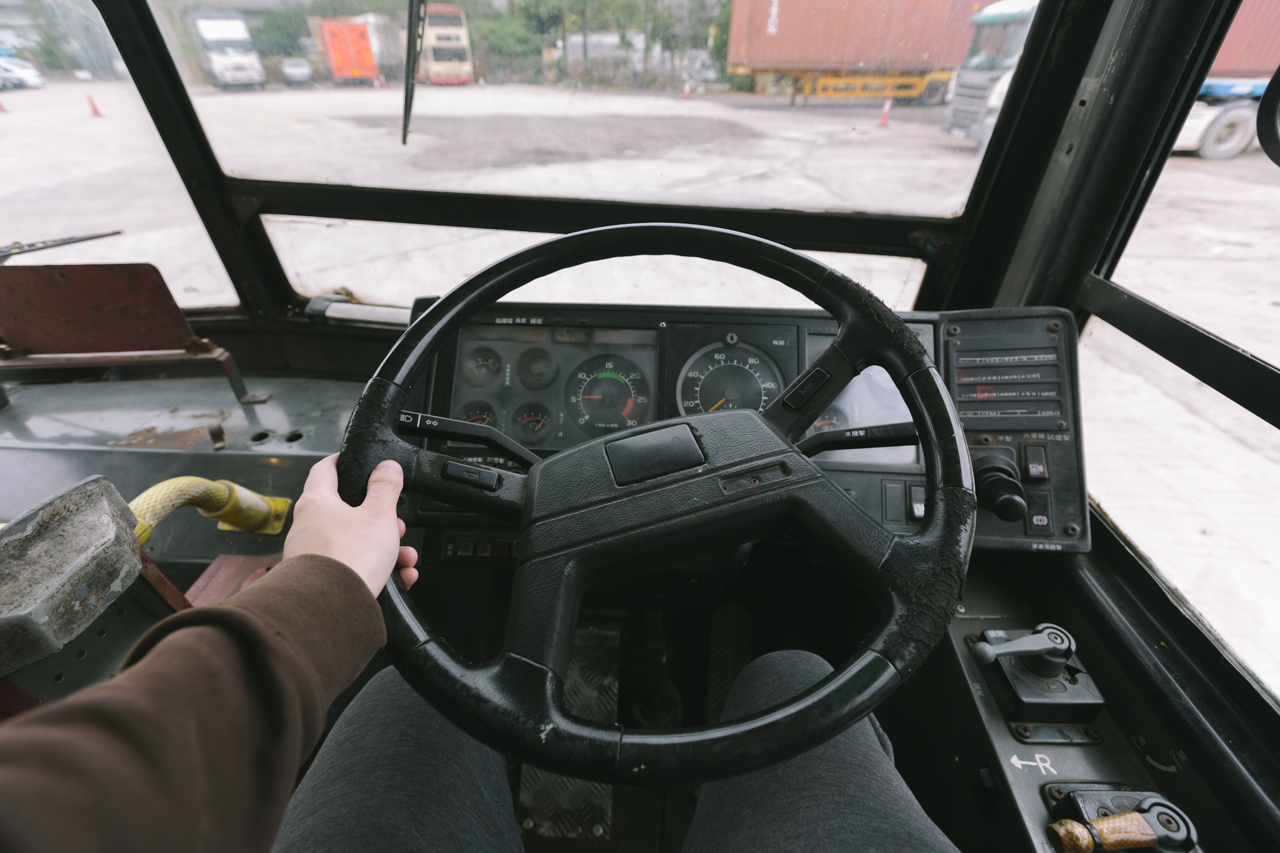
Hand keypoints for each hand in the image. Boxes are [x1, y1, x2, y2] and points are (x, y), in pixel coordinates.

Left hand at [283, 455, 418, 596]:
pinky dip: (377, 570)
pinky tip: (398, 578)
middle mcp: (308, 526)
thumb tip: (387, 467)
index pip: (325, 469)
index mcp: (317, 502)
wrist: (331, 608)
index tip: (354, 462)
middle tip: (396, 525)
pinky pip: (353, 567)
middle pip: (347, 511)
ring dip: (384, 547)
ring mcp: (311, 554)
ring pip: (354, 542)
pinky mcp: (320, 579)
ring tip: (403, 558)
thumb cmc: (347, 559)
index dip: (342, 462)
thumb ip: (385, 487)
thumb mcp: (379, 514)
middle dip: (379, 519)